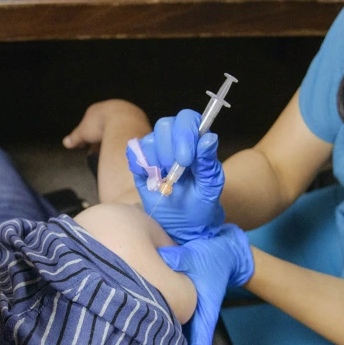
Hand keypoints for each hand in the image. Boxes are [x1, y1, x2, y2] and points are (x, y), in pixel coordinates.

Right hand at [63, 100, 148, 150]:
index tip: (87, 144)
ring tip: (112, 150)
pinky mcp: (140, 121)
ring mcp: (128, 113)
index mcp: (99, 108)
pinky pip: (130, 131)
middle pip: (106, 123)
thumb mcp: (83, 133)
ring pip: (119, 126)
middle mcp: (114, 107)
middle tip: (100, 149)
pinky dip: (126, 139)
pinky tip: (124, 148)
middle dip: (102, 136)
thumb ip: (74, 137)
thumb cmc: (100, 125)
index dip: (88, 133)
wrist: (125, 123)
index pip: (91, 121)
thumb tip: (65, 143)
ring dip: (115, 137)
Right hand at [128, 110, 224, 243]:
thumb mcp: (210, 187)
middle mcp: (174, 140)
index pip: (188, 119)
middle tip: (175, 172)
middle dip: (169, 149)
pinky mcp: (140, 163)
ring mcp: (155, 151)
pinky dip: (141, 167)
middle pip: (165, 125)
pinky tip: (153, 181)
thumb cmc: (200, 203)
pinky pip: (133, 154)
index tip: (186, 159)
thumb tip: (209, 139)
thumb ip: (209, 163)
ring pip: (149, 140)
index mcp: (196, 140)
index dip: (185, 133)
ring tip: (166, 181)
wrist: (183, 225)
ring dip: (157, 161)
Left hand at [157, 224, 253, 344]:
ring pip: (182, 338)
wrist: (226, 250)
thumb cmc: (213, 255)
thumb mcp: (196, 255)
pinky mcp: (188, 308)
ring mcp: (195, 313)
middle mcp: (200, 317)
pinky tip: (149, 336)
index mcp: (205, 311)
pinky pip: (178, 327)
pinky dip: (166, 334)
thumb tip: (161, 260)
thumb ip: (177, 259)